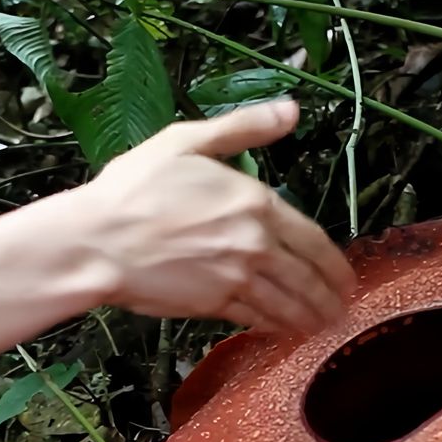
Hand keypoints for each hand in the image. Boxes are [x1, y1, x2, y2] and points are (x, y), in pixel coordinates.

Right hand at [60, 98, 356, 334]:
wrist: (97, 241)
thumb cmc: (133, 190)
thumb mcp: (186, 141)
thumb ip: (243, 128)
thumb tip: (290, 111)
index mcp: (254, 202)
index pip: (312, 238)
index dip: (334, 263)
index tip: (344, 275)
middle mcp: (254, 244)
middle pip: (307, 278)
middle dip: (330, 297)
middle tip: (342, 308)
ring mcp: (235, 278)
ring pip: (287, 304)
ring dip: (310, 318)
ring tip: (323, 325)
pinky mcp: (213, 305)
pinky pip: (256, 319)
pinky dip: (275, 326)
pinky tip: (283, 330)